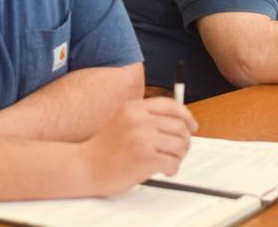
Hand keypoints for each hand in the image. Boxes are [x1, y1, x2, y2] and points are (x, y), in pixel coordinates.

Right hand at [82, 98, 197, 195]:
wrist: (85, 166)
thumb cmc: (105, 148)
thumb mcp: (123, 121)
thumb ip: (147, 118)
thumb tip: (180, 122)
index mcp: (134, 108)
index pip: (171, 105)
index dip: (187, 116)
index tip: (192, 126)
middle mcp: (139, 119)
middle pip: (180, 126)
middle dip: (185, 140)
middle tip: (180, 151)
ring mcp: (142, 138)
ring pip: (180, 145)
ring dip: (179, 157)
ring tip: (168, 162)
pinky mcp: (145, 158)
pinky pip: (173, 163)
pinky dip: (172, 170)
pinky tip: (162, 171)